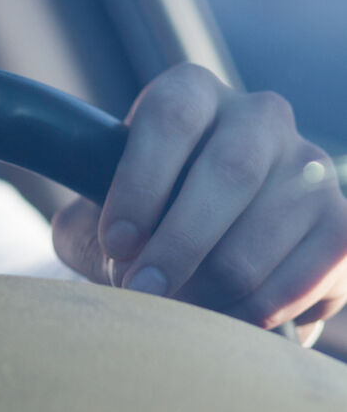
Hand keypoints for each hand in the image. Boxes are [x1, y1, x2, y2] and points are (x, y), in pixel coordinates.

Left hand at [53, 63, 346, 344]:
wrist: (201, 246)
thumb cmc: (139, 222)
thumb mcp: (99, 215)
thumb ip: (90, 231)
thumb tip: (118, 258)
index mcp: (191, 93)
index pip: (171, 118)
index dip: (141, 183)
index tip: (117, 243)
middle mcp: (259, 116)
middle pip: (230, 171)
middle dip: (180, 243)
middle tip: (143, 290)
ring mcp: (309, 167)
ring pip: (264, 234)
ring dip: (214, 287)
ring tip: (179, 312)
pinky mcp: (341, 224)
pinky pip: (306, 276)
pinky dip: (258, 310)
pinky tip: (226, 318)